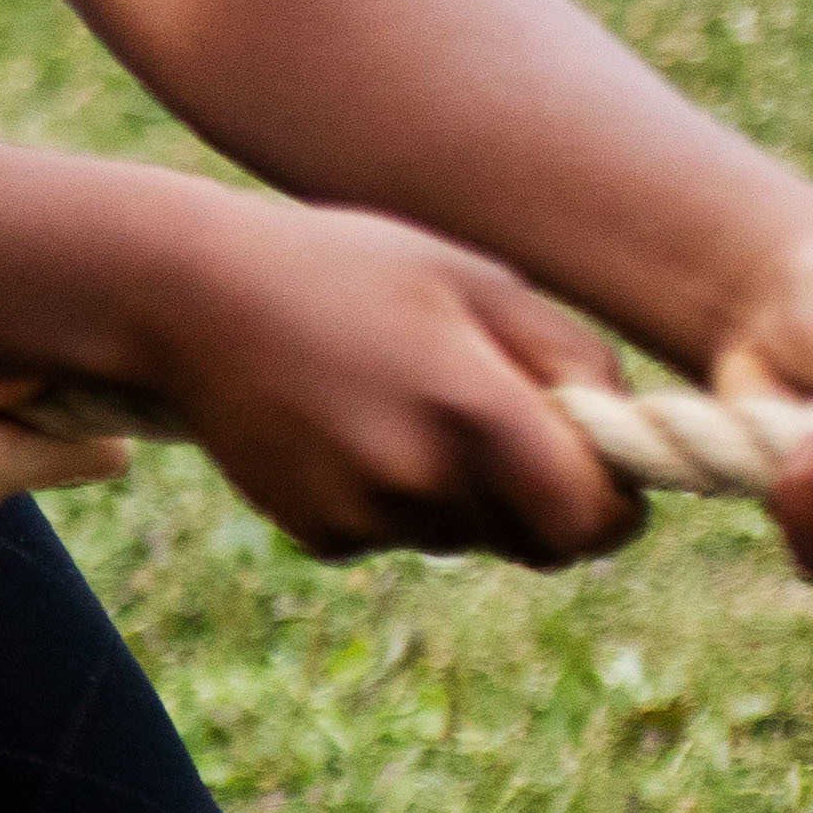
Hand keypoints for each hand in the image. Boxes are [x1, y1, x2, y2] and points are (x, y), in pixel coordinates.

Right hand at [132, 196, 640, 568]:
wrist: (186, 298)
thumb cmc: (348, 269)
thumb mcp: (476, 279)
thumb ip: (569, 357)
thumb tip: (626, 434)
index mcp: (477, 407)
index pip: (591, 518)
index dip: (617, 508)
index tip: (612, 479)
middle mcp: (422, 477)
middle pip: (537, 544)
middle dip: (544, 504)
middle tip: (510, 433)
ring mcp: (365, 515)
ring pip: (464, 537)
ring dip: (463, 495)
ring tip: (404, 404)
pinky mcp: (320, 535)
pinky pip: (396, 536)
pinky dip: (393, 499)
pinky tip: (347, 428)